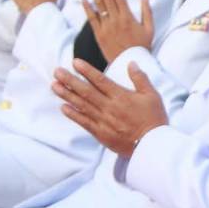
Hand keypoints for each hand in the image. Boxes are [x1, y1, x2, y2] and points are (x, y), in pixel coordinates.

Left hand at [51, 60, 167, 155]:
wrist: (152, 145)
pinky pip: (84, 122)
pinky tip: (63, 107)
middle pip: (86, 91)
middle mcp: (109, 107)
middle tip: (57, 71)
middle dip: (70, 80)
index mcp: (121, 96)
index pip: (100, 80)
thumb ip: (140, 78)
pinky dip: (73, 115)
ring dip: (67, 95)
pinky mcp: (101, 133)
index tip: (75, 62)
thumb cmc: (154, 119)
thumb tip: (131, 63)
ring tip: (54, 86)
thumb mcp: (152, 96)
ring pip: (82, 105)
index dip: (86, 71)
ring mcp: (103, 121)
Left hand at [80, 0, 153, 60]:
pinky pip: (91, 19)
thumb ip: (147, 12)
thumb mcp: (150, 29)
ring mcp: (106, 27)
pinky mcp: (99, 34)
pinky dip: (87, 8)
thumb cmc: (141, 47)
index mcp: (128, 17)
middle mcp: (116, 19)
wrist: (130, 63)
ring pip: (98, 4)